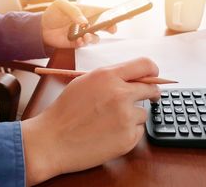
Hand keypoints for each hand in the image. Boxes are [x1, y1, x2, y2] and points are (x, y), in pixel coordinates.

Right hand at [21, 58, 159, 185]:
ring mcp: (126, 117)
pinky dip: (128, 132)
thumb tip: (133, 77)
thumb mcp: (85, 82)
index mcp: (108, 76)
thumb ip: (110, 77)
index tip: (153, 77)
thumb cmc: (65, 111)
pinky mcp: (128, 138)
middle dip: (150, 93)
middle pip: (152, 89)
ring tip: (110, 122)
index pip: (145, 65)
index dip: (152, 71)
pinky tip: (109, 134)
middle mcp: (121, 94)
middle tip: (145, 98)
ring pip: (143, 112)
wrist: (52, 141)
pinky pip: (138, 131)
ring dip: (133, 116)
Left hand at [41, 0, 116, 47]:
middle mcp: (88, 23)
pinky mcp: (77, 43)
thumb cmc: (52, 13)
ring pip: (96, 37)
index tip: (128, 15)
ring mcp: (83, 33)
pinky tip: (78, 40)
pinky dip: (83, 43)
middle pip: (105, 25)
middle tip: (112, 29)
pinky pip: (85, 44)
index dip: (116, 13)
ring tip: (85, 36)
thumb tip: (84, 21)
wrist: (41, 28)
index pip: (104, 11)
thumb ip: (73, 11)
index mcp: (87, 11)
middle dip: (111, 27)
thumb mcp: (61, 5)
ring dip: (93, 37)